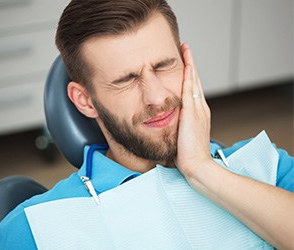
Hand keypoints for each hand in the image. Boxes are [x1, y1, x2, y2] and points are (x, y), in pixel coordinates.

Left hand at [175, 43, 211, 177]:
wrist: (197, 165)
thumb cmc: (188, 154)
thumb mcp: (184, 136)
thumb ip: (180, 126)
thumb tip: (170, 122)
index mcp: (199, 114)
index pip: (194, 89)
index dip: (190, 75)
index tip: (186, 64)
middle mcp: (201, 108)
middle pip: (196, 81)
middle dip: (191, 64)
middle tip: (186, 49)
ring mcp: (198, 110)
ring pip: (194, 81)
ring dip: (190, 64)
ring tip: (186, 49)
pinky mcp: (192, 113)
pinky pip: (190, 90)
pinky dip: (189, 76)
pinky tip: (187, 65)